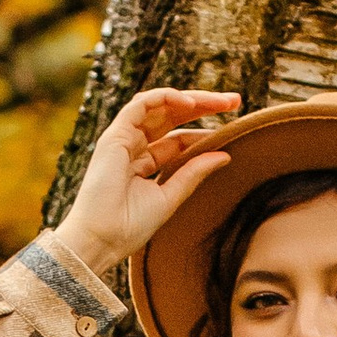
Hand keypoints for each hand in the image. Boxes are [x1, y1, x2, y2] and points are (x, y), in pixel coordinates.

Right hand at [52, 88, 242, 275]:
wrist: (101, 239)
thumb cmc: (130, 226)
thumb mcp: (170, 197)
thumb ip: (193, 173)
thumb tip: (224, 155)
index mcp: (144, 165)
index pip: (178, 140)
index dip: (204, 132)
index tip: (234, 129)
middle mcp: (133, 148)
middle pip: (171, 117)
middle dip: (203, 106)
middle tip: (235, 101)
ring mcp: (123, 140)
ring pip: (159, 106)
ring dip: (189, 98)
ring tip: (221, 101)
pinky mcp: (114, 135)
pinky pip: (141, 104)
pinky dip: (165, 98)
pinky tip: (190, 103)